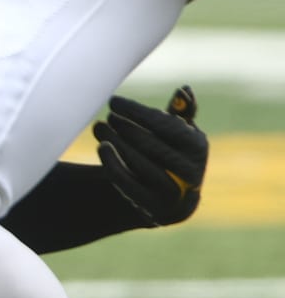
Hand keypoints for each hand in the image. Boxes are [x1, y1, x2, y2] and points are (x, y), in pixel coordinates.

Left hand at [93, 85, 205, 226]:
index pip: (168, 127)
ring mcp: (174, 192)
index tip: (114, 101)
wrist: (169, 197)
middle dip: (127, 128)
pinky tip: (101, 147)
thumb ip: (180, 113)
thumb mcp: (178, 132)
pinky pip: (130, 185)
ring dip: (118, 144)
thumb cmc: (169, 152)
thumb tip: (185, 90)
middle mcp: (191, 171)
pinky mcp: (153, 207)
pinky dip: (114, 165)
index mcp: (197, 147)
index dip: (139, 113)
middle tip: (108, 116)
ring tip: (99, 127)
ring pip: (143, 165)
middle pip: (154, 146)